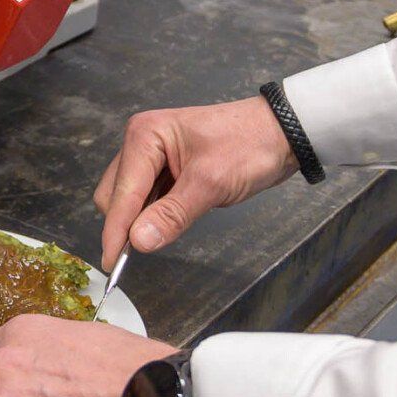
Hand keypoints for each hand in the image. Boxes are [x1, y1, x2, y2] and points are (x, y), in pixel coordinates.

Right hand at [93, 97, 296, 269]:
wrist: (282, 132)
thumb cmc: (250, 146)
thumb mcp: (211, 183)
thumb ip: (172, 214)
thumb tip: (139, 242)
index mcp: (145, 136)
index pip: (122, 193)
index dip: (116, 230)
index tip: (113, 263)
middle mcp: (141, 143)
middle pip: (116, 195)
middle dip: (126, 223)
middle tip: (145, 249)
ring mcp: (152, 156)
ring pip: (128, 199)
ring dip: (140, 219)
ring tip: (165, 230)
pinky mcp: (165, 168)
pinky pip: (146, 197)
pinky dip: (153, 213)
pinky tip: (168, 221)